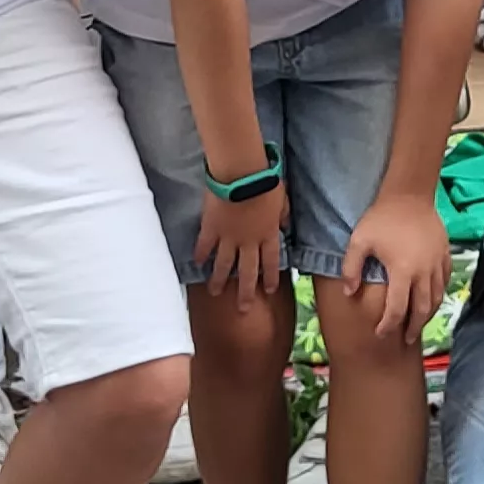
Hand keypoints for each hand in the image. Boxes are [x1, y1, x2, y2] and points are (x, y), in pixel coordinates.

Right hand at [194, 180, 286, 305]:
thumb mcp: (282, 199)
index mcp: (268, 234)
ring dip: (220, 280)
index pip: (271, 261)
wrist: (242, 174)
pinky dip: (201, 255)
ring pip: (224, 265)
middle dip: (246, 291)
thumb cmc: (266, 181)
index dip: (271, 277)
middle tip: (243, 308)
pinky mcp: (211, 228)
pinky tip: (198, 264)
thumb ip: (283, 215)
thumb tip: (286, 226)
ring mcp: (228, 237)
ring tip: (215, 292)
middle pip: (248, 271)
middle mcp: (249, 241)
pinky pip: (205, 246)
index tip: (270, 290)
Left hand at [340, 189, 454, 341]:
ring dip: (427, 314)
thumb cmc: (382, 218)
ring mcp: (437, 264)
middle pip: (421, 309)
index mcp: (402, 271)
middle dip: (413, 328)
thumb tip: (350, 293)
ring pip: (436, 298)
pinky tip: (431, 299)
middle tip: (406, 339)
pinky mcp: (445, 255)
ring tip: (419, 323)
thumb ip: (351, 268)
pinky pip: (445, 282)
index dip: (388, 325)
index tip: (380, 333)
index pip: (396, 309)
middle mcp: (423, 272)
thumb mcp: (359, 240)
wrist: (410, 195)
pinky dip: (438, 295)